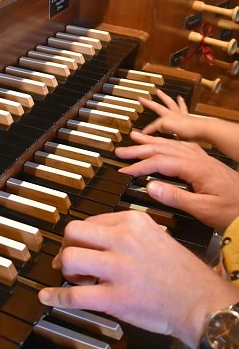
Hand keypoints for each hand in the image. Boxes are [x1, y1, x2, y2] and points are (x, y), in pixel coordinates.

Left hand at [38, 212, 238, 348]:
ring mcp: (118, 268)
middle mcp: (123, 239)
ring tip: (74, 277)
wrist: (200, 302)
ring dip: (66, 269)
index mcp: (133, 221)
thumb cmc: (180, 273)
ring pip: (71, 257)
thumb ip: (126, 234)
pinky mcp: (115, 297)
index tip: (82, 246)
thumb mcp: (155, 236)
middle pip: (74, 231)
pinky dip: (56, 296)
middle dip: (67, 246)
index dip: (82, 236)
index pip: (92, 220)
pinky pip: (74, 295)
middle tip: (69, 259)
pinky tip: (48, 296)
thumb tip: (95, 240)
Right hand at [115, 131, 238, 229]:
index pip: (160, 162)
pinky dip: (167, 143)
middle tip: (121, 151)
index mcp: (196, 168)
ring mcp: (202, 159)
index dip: (140, 166)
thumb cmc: (231, 210)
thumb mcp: (203, 209)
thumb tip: (151, 186)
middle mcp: (198, 159)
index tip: (124, 171)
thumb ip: (176, 197)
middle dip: (140, 149)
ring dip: (152, 142)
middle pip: (163, 149)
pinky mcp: (206, 162)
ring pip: (172, 145)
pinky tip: (163, 144)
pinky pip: (181, 146)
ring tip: (136, 138)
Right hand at [139, 89, 199, 138]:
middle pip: (158, 107)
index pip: (153, 125)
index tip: (142, 135)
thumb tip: (153, 128)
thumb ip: (162, 128)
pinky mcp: (187, 117)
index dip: (147, 130)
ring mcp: (180, 115)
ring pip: (170, 103)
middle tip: (141, 98)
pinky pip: (183, 107)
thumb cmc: (191, 132)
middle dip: (148, 103)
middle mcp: (173, 115)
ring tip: (159, 92)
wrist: (205, 130)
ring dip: (164, 97)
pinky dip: (181, 102)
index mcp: (168, 119)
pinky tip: (180, 98)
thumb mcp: (173, 131)